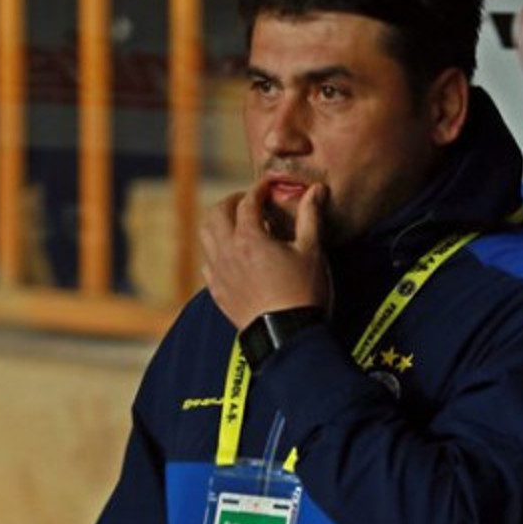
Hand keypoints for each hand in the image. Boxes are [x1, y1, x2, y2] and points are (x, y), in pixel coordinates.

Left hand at [200, 180, 332, 329]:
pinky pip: (207, 263)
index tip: (268, 186)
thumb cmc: (304, 293)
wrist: (287, 336)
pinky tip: (231, 255)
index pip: (247, 202)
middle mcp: (227, 252)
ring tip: (237, 224)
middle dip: (232, 202)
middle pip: (217, 214)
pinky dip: (216, 251)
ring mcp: (219, 273)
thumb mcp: (312, 251)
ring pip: (206, 236)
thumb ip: (311, 216)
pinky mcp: (218, 292)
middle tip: (249, 202)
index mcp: (250, 238)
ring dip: (219, 223)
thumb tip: (316, 190)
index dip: (258, 190)